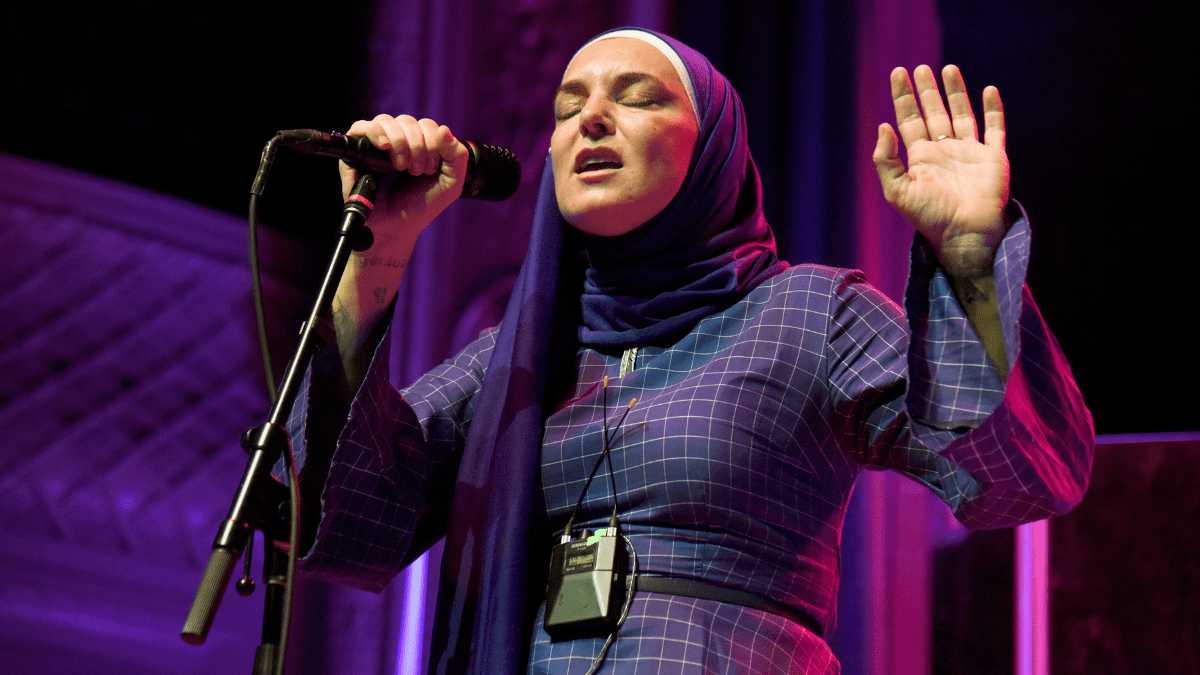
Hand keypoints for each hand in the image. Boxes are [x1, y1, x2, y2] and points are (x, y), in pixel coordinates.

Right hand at [340, 114, 469, 237]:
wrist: (397, 226)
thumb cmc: (421, 205)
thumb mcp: (450, 183)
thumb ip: (456, 156)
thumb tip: (443, 129)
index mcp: (420, 144)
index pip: (427, 125)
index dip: (432, 143)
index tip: (430, 169)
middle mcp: (398, 140)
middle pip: (407, 121)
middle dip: (417, 146)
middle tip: (416, 172)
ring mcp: (376, 145)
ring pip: (386, 121)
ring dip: (399, 142)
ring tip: (400, 167)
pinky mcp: (356, 152)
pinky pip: (361, 127)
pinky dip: (374, 132)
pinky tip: (384, 146)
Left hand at [873, 65, 1009, 277]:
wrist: (964, 234)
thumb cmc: (929, 217)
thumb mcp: (897, 191)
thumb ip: (886, 160)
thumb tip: (883, 126)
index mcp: (920, 158)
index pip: (909, 120)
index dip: (903, 98)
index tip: (898, 74)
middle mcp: (944, 151)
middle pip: (933, 112)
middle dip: (926, 90)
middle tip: (920, 68)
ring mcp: (969, 153)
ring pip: (962, 114)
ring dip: (956, 92)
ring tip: (948, 68)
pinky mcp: (993, 158)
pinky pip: (994, 128)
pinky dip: (993, 108)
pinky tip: (988, 90)